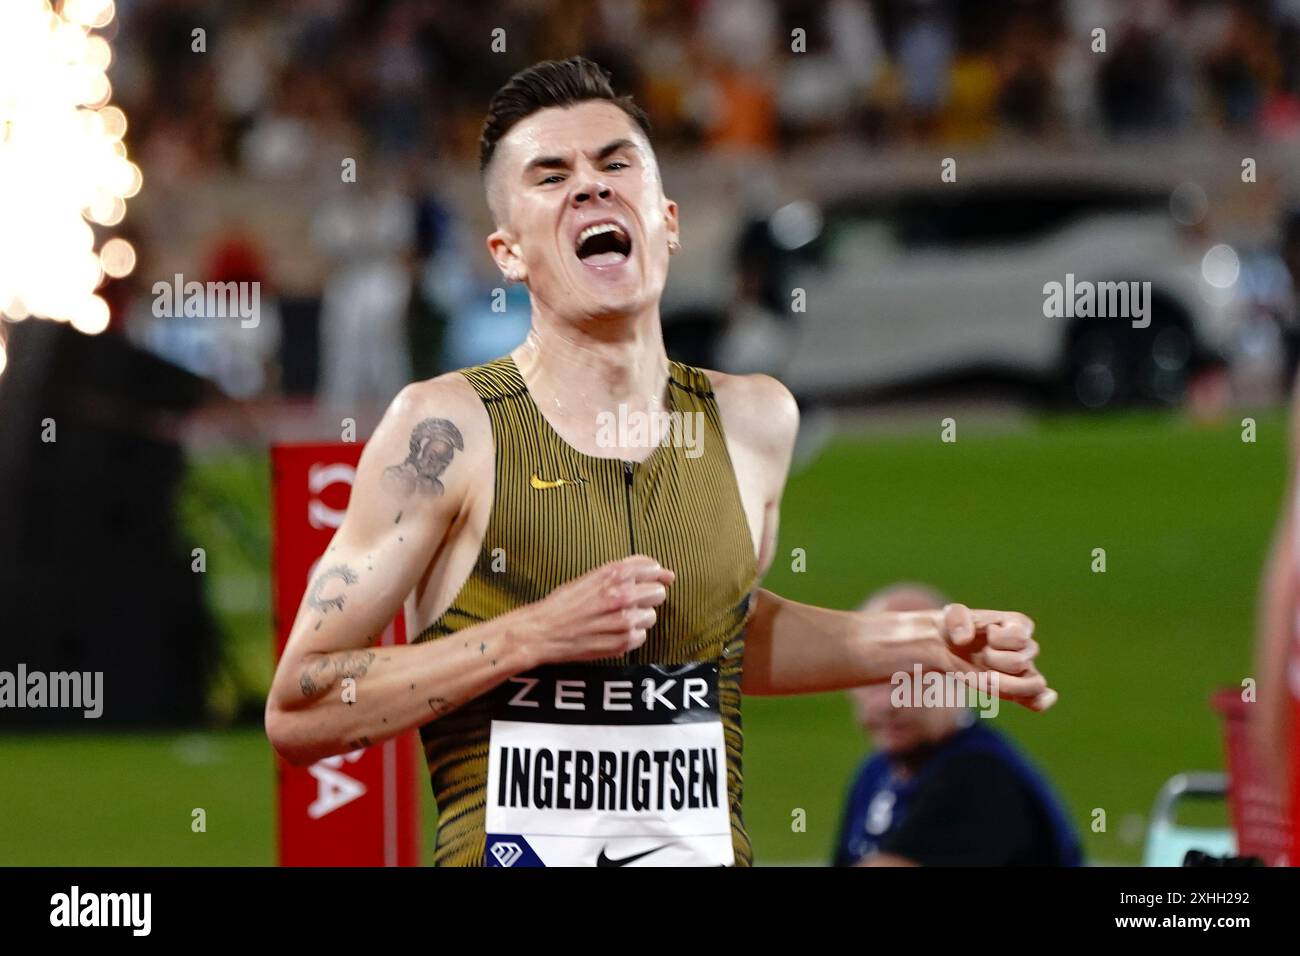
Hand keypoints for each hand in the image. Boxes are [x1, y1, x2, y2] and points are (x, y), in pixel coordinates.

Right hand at [520, 555, 674, 665]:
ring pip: (652, 616)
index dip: (659, 573)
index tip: (664, 577)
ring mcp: (624, 620)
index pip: (652, 568)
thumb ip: (620, 573)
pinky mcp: (622, 641)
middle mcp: (622, 595)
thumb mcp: (590, 577)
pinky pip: (641, 636)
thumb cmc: (563, 603)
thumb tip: (654, 570)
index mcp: (613, 574)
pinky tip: (614, 632)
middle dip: (649, 596)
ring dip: (639, 618)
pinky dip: (631, 635)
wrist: (543, 631)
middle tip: (634, 601)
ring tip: (617, 619)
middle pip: (658, 592)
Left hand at [934, 604, 1056, 711]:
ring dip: (1006, 686)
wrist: (947, 647)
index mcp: (1019, 625)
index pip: (1019, 638)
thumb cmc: (955, 628)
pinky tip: (1038, 704)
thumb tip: (964, 639)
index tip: (986, 634)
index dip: (997, 640)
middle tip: (980, 656)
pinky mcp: (1016, 689)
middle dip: (992, 661)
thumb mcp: (952, 615)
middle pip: (1018, 663)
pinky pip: (1038, 699)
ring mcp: (1024, 670)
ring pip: (1035, 685)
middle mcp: (1026, 647)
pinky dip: (1040, 702)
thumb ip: (957, 618)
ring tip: (985, 678)